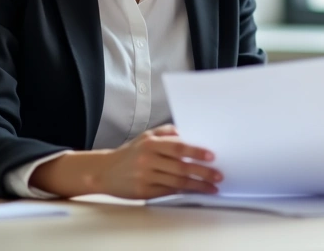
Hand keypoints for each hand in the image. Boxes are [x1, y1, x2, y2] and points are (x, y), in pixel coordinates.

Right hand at [32, 124, 220, 199]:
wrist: (104, 171)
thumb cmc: (130, 153)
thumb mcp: (146, 136)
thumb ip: (167, 132)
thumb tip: (189, 132)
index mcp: (151, 143)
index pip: (178, 147)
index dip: (196, 152)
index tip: (212, 156)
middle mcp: (148, 159)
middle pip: (181, 167)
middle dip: (203, 172)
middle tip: (218, 175)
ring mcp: (146, 177)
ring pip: (177, 181)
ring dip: (197, 185)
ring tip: (212, 186)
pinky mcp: (144, 191)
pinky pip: (168, 191)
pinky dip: (184, 192)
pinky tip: (195, 191)